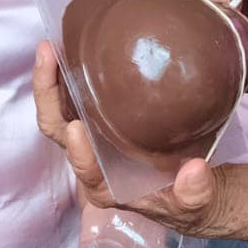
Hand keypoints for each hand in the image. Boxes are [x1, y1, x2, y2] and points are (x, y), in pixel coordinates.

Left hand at [32, 41, 221, 237]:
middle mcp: (91, 161)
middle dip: (48, 96)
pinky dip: (68, 73)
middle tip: (49, 58)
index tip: (78, 128)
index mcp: (108, 187)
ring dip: (52, 78)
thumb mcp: (198, 202)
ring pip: (60, 109)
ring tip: (50, 45)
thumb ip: (196, 193)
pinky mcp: (99, 119)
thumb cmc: (187, 197)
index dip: (79, 152)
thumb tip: (194, 171)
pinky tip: (70, 46)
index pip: (86, 169)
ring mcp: (91, 138)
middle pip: (59, 130)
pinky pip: (74, 96)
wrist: (188, 186)